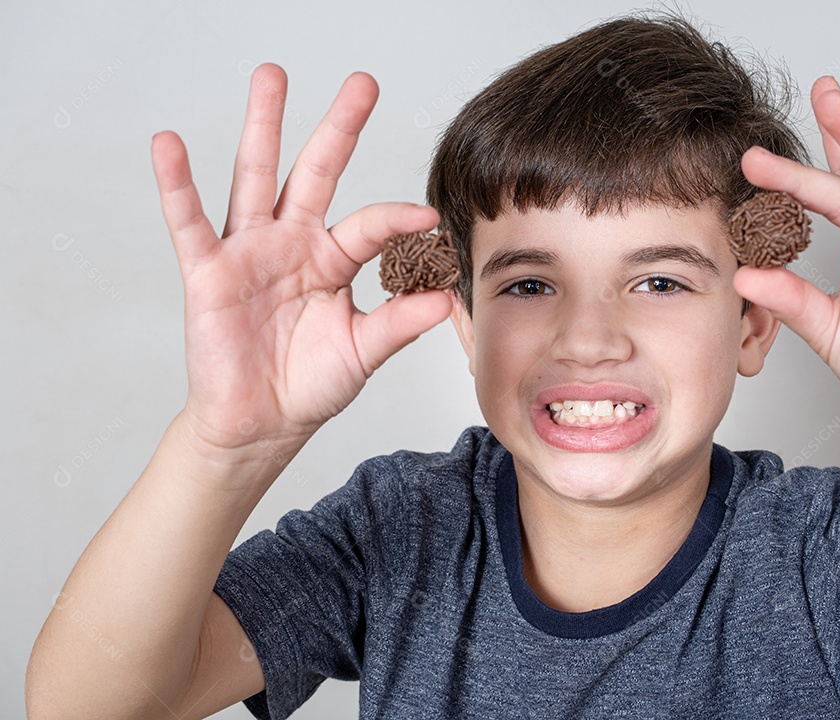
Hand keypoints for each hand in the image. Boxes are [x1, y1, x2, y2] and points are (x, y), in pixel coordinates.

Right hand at [151, 64, 450, 457]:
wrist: (262, 423)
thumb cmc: (311, 384)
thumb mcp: (363, 351)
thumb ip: (399, 322)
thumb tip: (447, 299)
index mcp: (333, 260)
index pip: (369, 225)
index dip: (397, 219)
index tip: (427, 217)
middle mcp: (293, 243)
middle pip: (317, 173)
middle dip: (338, 128)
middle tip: (363, 83)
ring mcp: (250, 251)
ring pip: (256, 177)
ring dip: (263, 127)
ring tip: (273, 77)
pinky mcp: (208, 271)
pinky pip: (190, 222)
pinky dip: (176, 185)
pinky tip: (168, 144)